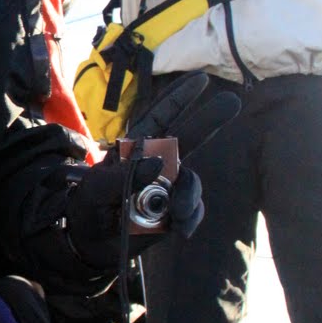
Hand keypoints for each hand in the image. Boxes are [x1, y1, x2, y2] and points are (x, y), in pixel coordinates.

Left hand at [25, 73, 235, 278]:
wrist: (90, 244)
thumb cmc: (88, 206)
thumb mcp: (96, 189)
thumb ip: (123, 175)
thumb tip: (159, 163)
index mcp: (135, 149)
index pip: (159, 118)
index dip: (178, 97)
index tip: (200, 78)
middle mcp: (156, 165)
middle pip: (189, 137)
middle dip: (210, 120)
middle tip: (234, 101)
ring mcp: (167, 188)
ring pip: (191, 182)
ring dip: (189, 196)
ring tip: (177, 215)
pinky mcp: (173, 212)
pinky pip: (193, 209)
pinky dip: (191, 217)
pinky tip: (181, 228)